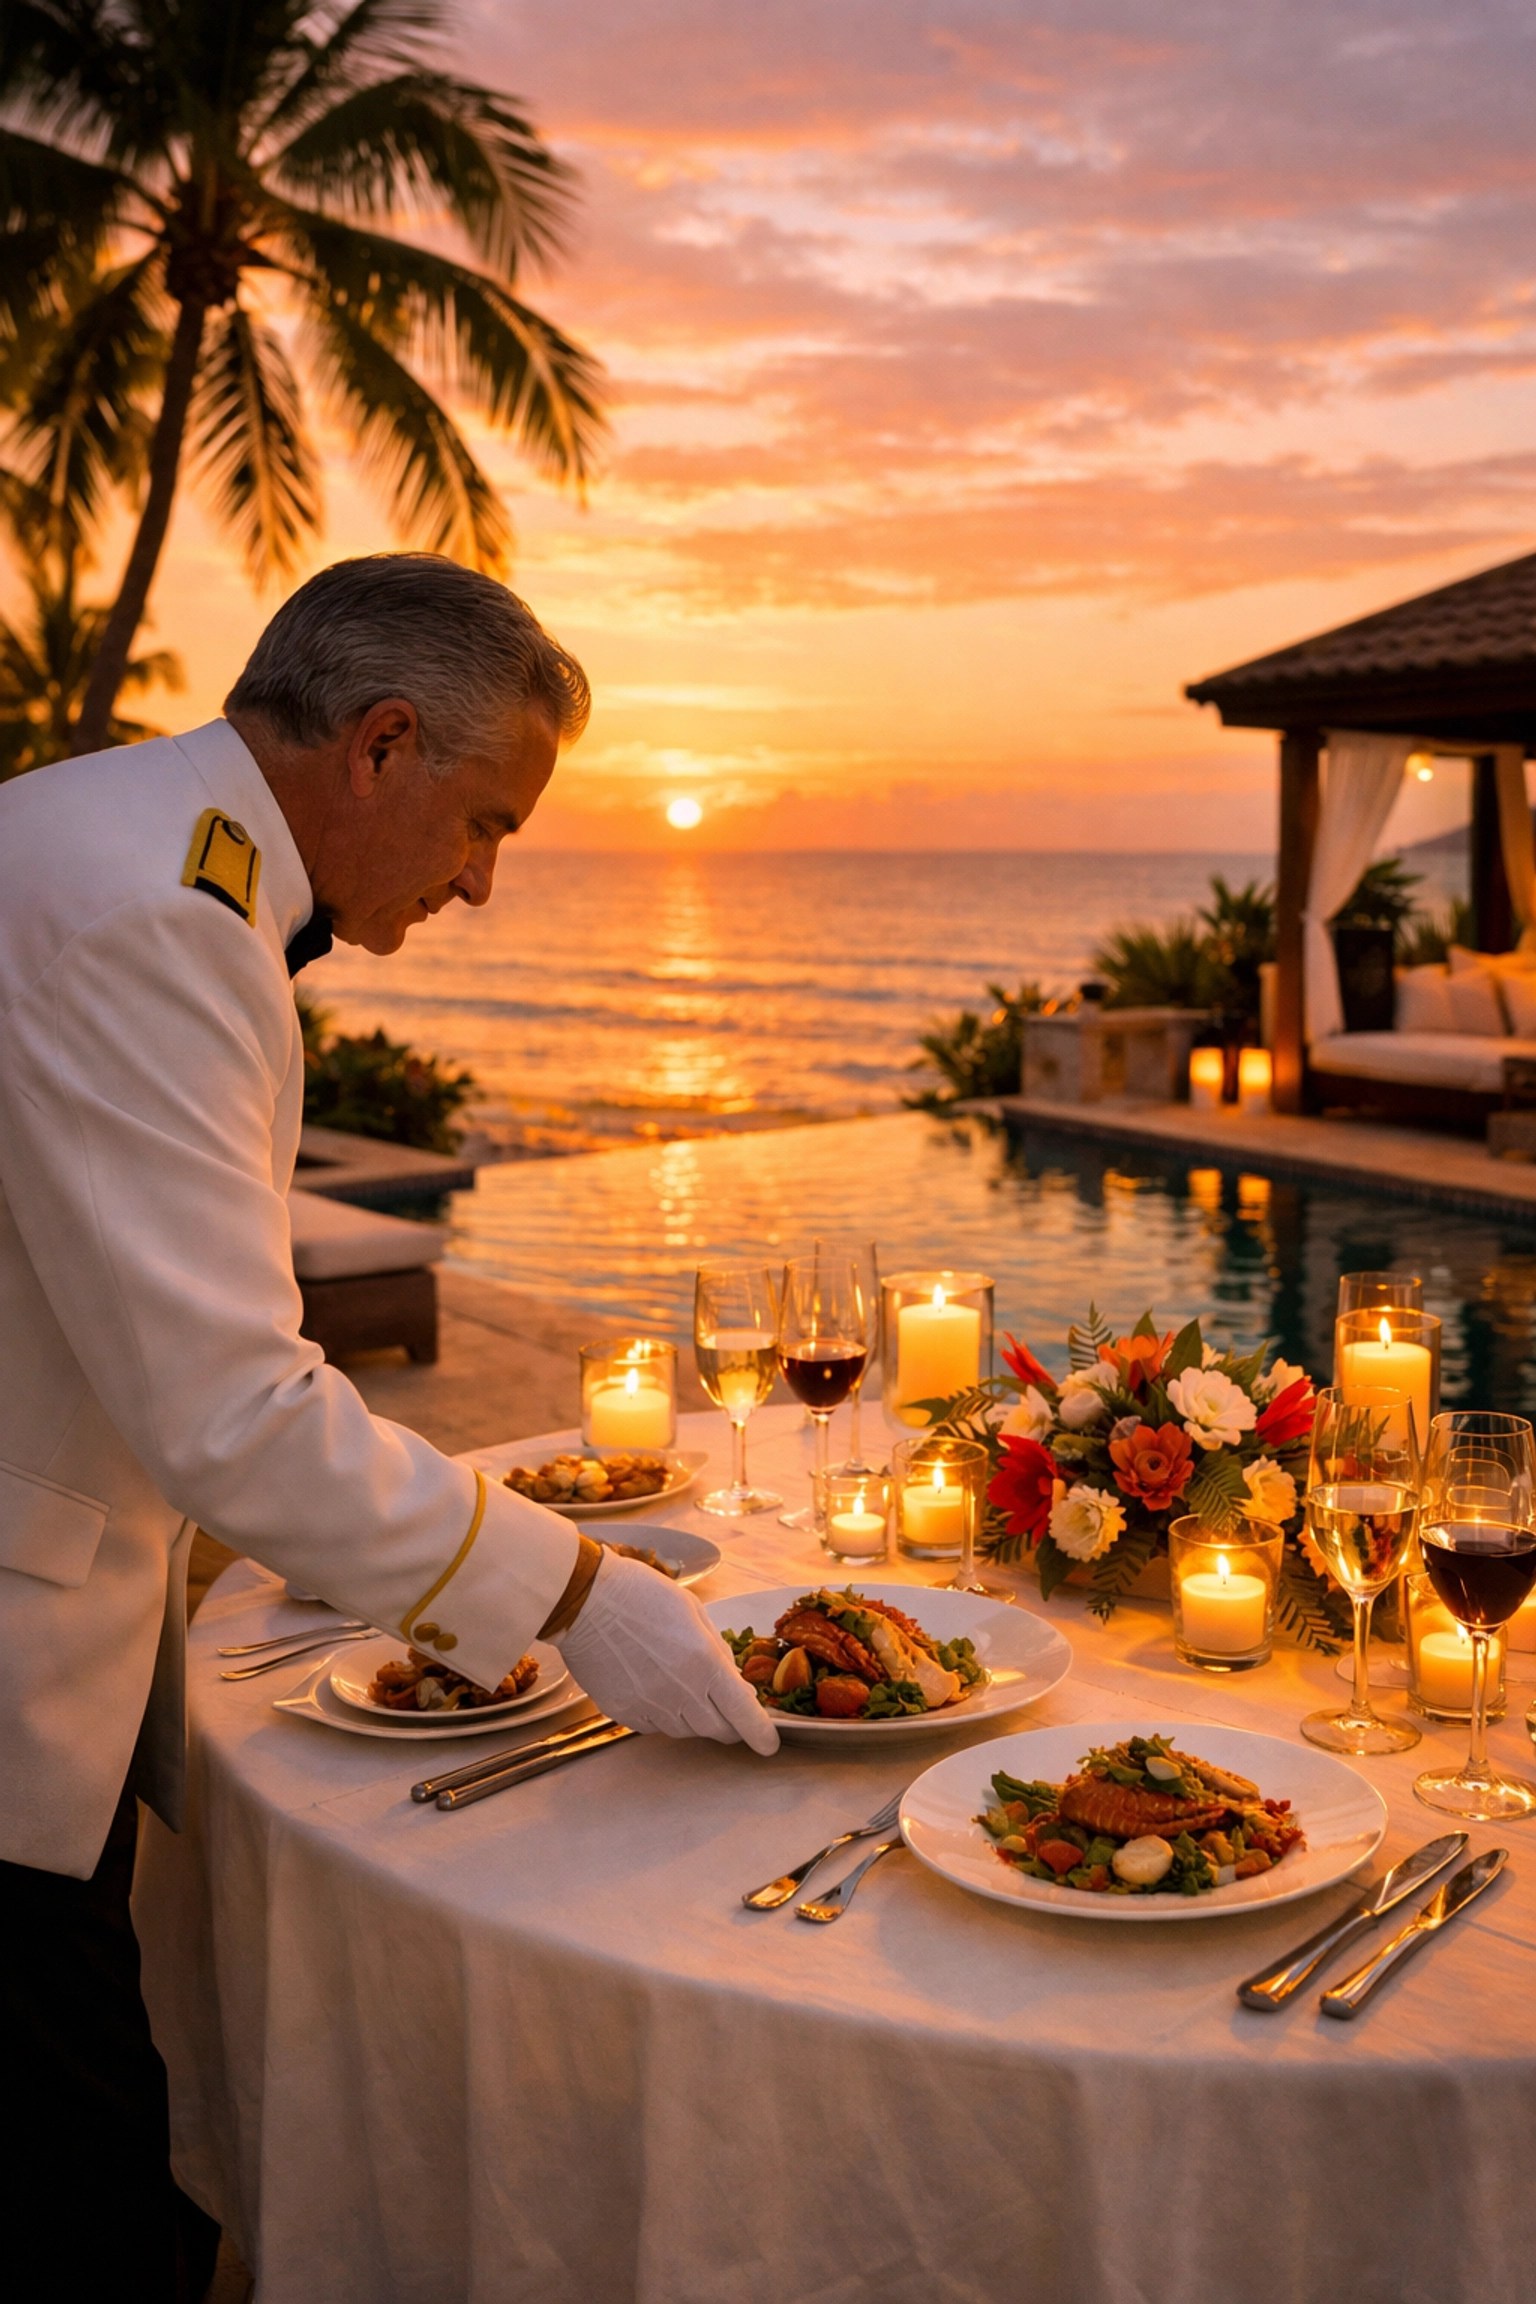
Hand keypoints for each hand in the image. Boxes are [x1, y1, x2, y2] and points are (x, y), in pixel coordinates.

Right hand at [551, 1551, 778, 1753]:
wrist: (585, 1601)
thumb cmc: (642, 1594)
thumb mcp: (693, 1611)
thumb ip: (717, 1649)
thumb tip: (731, 1681)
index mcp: (704, 1664)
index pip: (744, 1716)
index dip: (761, 1735)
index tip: (768, 1743)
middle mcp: (680, 1694)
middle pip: (719, 1731)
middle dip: (730, 1723)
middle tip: (727, 1706)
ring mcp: (650, 1707)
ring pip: (687, 1730)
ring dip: (696, 1716)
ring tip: (683, 1684)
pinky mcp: (624, 1713)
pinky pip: (655, 1726)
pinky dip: (664, 1715)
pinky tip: (655, 1687)